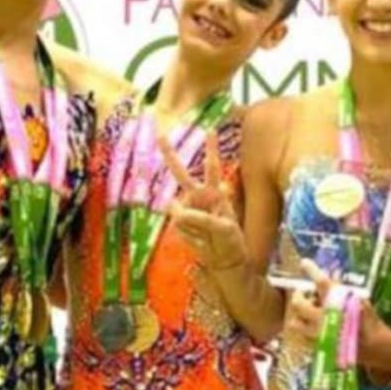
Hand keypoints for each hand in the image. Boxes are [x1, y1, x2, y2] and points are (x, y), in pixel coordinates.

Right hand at [164, 132, 246, 270]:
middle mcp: (198, 197)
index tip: (209, 130)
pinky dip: (188, 234)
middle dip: (170, 155)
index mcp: (215, 193)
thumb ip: (202, 218)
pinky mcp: (178, 223)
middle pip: (182, 173)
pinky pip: (177, 225)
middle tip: (161, 135)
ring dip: (191, 221)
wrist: (223, 259)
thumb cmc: (229, 240)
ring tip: (207, 234)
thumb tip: (174, 208)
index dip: (211, 150)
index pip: (213, 168)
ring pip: (175, 207)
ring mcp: (186, 209)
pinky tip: (199, 239)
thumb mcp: (223, 229)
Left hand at [285, 260, 390, 370]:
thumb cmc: (370, 322)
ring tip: (311, 312)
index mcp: (336, 305)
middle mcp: (322, 320)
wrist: (375, 347)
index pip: (322, 283)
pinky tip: (317, 326)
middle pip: (298, 303)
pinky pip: (302, 336)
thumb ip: (344, 291)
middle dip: (300, 295)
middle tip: (306, 293)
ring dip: (300, 314)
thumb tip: (333, 281)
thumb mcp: (360, 301)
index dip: (312, 271)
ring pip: (295, 322)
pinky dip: (306, 328)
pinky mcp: (317, 347)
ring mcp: (317, 335)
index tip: (304, 262)